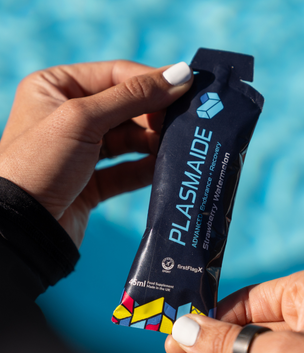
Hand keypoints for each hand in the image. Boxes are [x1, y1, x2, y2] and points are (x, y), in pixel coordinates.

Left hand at [0, 60, 192, 245]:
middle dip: (155, 115)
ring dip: (153, 143)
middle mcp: (69, 116)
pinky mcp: (92, 181)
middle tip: (186, 121)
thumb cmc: (39, 164)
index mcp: (57, 88)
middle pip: (126, 108)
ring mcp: (81, 150)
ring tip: (178, 145)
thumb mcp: (83, 120)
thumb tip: (181, 74)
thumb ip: (133, 96)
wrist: (21, 230)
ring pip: (129, 140)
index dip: (152, 81)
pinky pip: (126, 169)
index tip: (187, 87)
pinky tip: (165, 167)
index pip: (116, 75)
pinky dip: (146, 168)